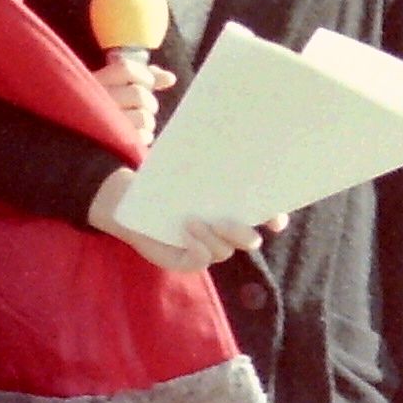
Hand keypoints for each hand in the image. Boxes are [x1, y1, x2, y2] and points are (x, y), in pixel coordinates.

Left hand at [86, 167, 285, 273]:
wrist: (127, 196)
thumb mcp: (187, 167)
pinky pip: (199, 262)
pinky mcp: (184, 260)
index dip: (274, 218)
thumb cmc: (162, 178)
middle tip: (227, 220)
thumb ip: (210, 162)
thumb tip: (231, 140)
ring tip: (194, 221)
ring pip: (223, 251)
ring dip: (213, 238)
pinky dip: (198, 250)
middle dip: (242, 233)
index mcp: (230, 209)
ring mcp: (204, 247)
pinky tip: (188, 233)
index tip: (275, 217)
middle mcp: (222, 232)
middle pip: (248, 240)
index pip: (262, 218)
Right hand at [92, 54, 173, 145]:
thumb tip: (171, 78)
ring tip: (136, 126)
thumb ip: (144, 78)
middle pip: (139, 94)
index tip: (147, 84)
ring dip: (147, 123)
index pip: (126, 68)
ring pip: (144, 118)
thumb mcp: (116, 88)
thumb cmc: (99, 111)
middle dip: (149, 104)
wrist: (69, 146)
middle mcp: (96, 100)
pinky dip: (143, 138)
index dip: (145, 76)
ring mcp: (102, 123)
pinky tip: (134, 139)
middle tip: (141, 110)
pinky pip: (140, 137)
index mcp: (95, 82)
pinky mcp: (110, 143)